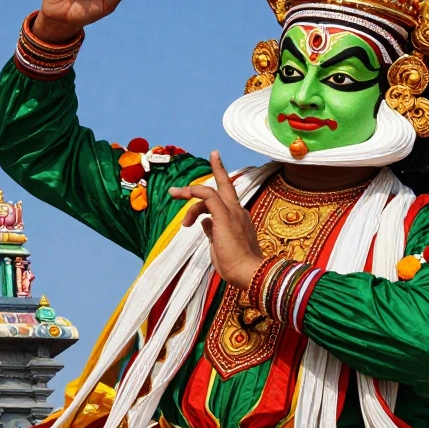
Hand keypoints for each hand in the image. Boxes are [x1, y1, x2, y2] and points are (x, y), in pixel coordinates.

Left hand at [168, 151, 263, 289]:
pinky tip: (182, 194)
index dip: (221, 185)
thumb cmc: (237, 266)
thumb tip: (204, 222)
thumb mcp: (220, 245)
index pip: (228, 198)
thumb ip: (213, 231)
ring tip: (178, 207)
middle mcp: (238, 212)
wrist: (250, 273)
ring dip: (189, 194)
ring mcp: (232, 213)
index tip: (216, 172)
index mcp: (239, 219)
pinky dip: (193, 192)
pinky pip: (207, 195)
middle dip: (220, 168)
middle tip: (214, 154)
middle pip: (226, 185)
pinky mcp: (224, 216)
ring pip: (209, 192)